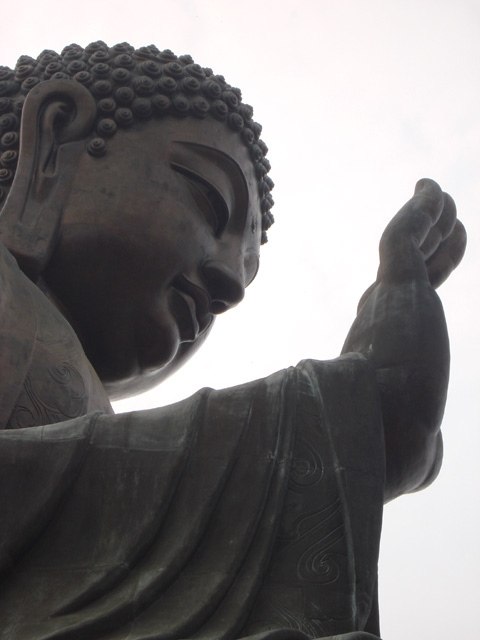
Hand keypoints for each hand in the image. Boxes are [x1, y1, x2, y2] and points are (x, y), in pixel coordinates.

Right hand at [342, 179, 465, 499]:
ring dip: (429, 219)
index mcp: (383, 348)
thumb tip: (429, 467)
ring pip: (410, 246)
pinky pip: (405, 237)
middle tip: (440, 215)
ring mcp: (386, 301)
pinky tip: (433, 192)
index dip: (425, 270)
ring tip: (442, 198)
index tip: (437, 252)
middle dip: (428, 240)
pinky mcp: (397, 287)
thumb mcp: (418, 451)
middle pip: (410, 267)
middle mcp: (380, 319)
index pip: (404, 300)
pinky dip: (418, 212)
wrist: (381, 444)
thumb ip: (424, 449)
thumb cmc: (392, 455)